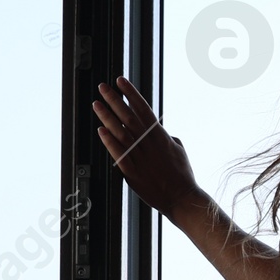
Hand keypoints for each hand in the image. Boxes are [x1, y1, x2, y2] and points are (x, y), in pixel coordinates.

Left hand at [93, 76, 197, 220]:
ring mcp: (141, 157)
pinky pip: (119, 154)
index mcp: (160, 136)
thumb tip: (165, 131)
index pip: (143, 109)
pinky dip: (110, 142)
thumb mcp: (179, 150)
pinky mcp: (133, 172)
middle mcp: (149, 144)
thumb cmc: (182, 176)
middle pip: (129, 116)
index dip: (131, 94)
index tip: (121, 81)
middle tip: (103, 87)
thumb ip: (169, 138)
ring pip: (121, 132)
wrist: (182, 198)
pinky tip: (101, 131)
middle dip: (115, 100)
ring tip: (97, 104)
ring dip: (108, 117)